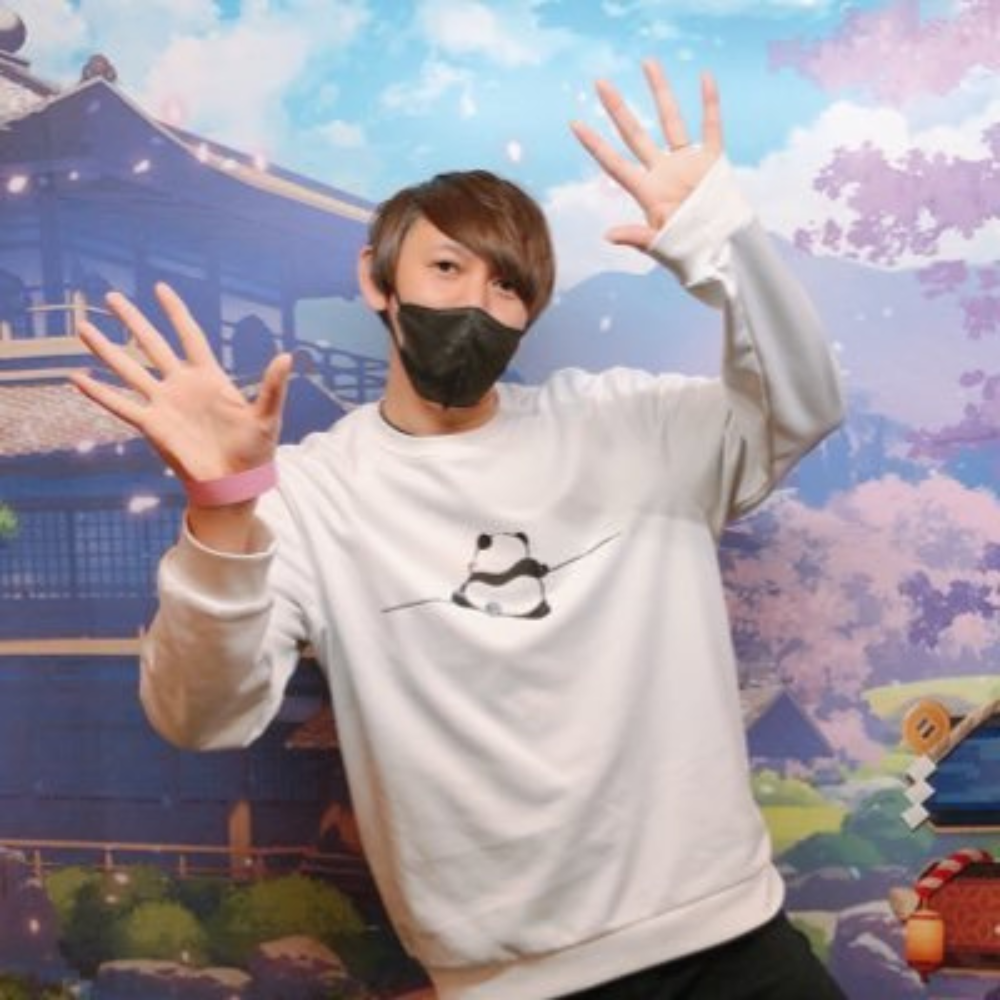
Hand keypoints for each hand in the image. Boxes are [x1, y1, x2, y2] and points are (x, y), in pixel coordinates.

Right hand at [71, 282, 291, 485]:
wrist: (234, 484)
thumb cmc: (255, 451)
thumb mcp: (268, 417)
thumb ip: (274, 387)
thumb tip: (288, 356)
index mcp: (210, 378)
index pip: (189, 336)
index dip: (175, 313)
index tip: (160, 288)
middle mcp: (182, 386)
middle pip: (151, 345)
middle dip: (133, 321)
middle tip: (111, 297)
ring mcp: (164, 404)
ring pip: (129, 369)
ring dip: (107, 350)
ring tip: (83, 327)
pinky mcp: (152, 426)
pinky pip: (121, 406)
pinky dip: (99, 393)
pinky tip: (76, 377)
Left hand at [570, 58, 722, 249]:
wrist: (722, 252)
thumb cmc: (688, 253)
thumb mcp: (658, 246)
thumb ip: (635, 237)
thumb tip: (606, 236)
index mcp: (646, 192)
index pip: (614, 164)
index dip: (595, 145)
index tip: (574, 124)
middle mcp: (663, 173)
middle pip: (635, 134)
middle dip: (618, 109)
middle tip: (600, 83)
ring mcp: (687, 164)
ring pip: (671, 121)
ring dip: (660, 92)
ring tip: (647, 63)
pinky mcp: (712, 162)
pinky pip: (711, 128)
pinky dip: (710, 104)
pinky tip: (705, 77)